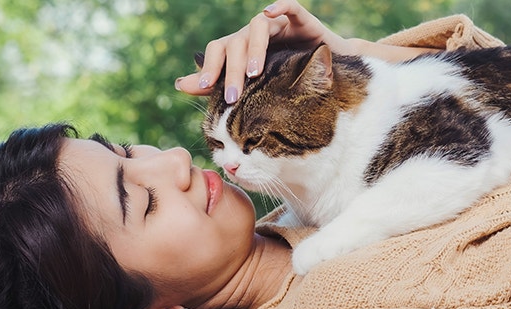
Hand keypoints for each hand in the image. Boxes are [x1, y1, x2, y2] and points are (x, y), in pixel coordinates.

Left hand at [175, 0, 353, 102]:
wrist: (331, 73)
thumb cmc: (290, 80)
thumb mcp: (253, 87)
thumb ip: (217, 84)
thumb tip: (179, 84)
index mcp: (242, 48)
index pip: (218, 49)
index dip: (209, 66)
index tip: (205, 87)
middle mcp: (257, 34)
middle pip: (237, 42)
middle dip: (232, 70)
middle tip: (233, 97)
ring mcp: (279, 25)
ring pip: (258, 26)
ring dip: (254, 49)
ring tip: (255, 74)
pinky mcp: (302, 20)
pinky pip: (290, 6)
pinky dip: (280, 5)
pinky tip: (271, 10)